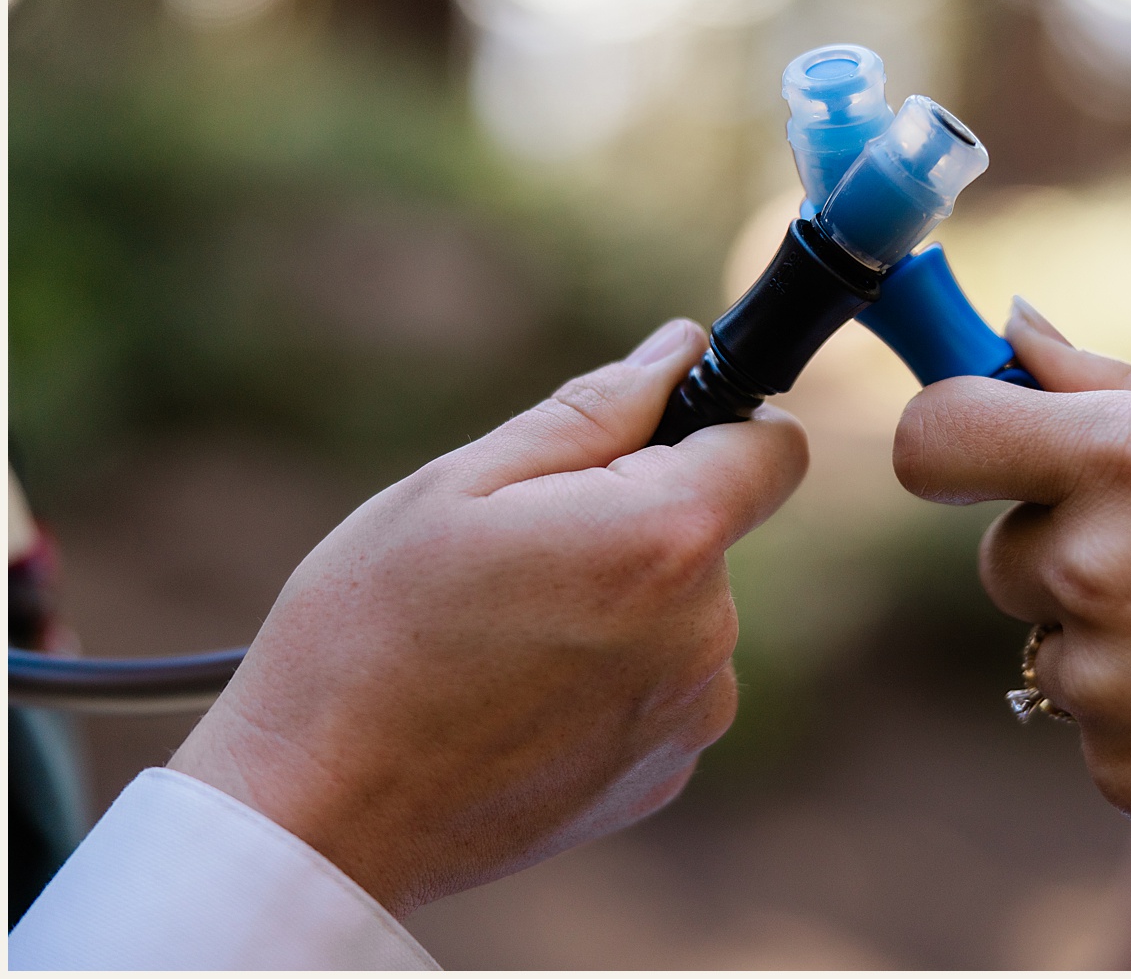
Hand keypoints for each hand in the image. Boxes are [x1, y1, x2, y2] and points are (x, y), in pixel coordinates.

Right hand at [168, 319, 807, 914]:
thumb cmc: (368, 636)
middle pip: (708, 531)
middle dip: (633, 519)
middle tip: (515, 555)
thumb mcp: (459, 486)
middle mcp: (704, 632)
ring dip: (618, 604)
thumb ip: (593, 410)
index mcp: (664, 541)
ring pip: (680, 612)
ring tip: (501, 637)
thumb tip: (683, 349)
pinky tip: (514, 697)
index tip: (655, 431)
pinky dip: (607, 677)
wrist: (322, 816)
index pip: (773, 449)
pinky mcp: (666, 772)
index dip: (721, 423)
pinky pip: (659, 685)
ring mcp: (691, 712)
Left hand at [893, 301, 1130, 963]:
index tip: (981, 448)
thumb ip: (1124, 383)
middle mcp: (1097, 569)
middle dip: (1072, 547)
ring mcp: (1104, 682)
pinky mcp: (1121, 774)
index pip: (939, 435)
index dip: (950, 437)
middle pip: (1003, 549)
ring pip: (1054, 641)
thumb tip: (1014, 333)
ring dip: (1118, 638)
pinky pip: (1098, 727)